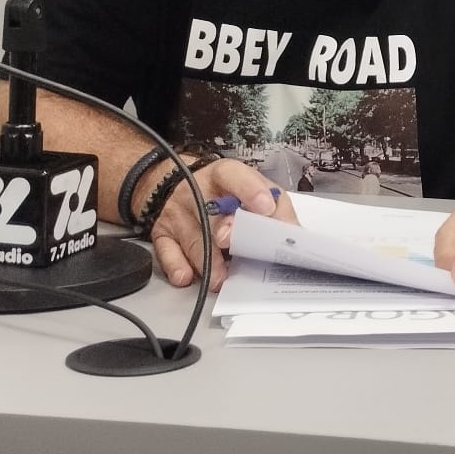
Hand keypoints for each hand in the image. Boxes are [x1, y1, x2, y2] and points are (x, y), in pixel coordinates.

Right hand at [145, 158, 297, 291]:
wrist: (170, 182)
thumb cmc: (223, 190)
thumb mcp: (252, 187)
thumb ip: (275, 207)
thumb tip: (293, 234)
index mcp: (224, 175)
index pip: (235, 176)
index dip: (250, 190)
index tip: (264, 208)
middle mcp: (197, 191)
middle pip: (211, 211)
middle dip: (223, 228)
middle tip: (231, 242)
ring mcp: (177, 212)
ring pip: (192, 237)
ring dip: (207, 260)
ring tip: (220, 278)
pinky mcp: (162, 233)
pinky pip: (166, 250)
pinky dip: (176, 265)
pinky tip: (185, 276)